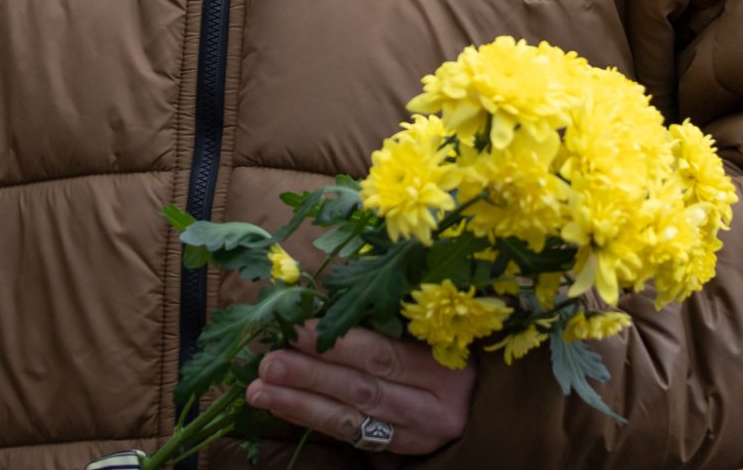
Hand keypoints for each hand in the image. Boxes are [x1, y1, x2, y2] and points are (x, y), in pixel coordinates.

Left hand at [248, 324, 474, 456]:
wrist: (482, 400)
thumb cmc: (452, 346)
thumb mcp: (435, 327)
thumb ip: (391, 314)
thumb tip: (327, 294)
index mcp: (446, 364)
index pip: (384, 355)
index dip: (338, 342)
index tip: (298, 326)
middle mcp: (435, 405)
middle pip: (363, 388)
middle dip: (311, 374)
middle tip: (268, 361)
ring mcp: (417, 431)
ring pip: (351, 417)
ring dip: (300, 402)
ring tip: (260, 389)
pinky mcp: (401, 448)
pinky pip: (350, 434)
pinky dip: (311, 418)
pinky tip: (281, 405)